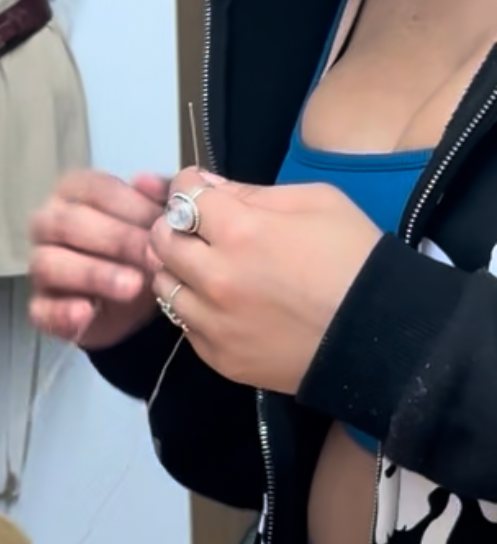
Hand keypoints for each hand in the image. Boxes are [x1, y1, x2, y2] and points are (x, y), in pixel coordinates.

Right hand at [29, 168, 171, 349]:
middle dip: (117, 240)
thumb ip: (160, 198)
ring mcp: (40, 264)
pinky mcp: (40, 306)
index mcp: (74, 192)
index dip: (131, 205)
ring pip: (50, 263)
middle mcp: (48, 223)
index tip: (165, 223)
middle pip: (70, 222)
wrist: (136, 303)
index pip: (95, 189)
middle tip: (155, 257)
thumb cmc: (141, 248)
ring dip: (93, 273)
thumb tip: (145, 180)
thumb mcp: (158, 222)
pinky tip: (86, 312)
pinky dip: (62, 312)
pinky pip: (40, 308)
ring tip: (133, 286)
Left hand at [148, 169, 381, 394]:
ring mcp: (214, 323)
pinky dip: (194, 309)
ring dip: (177, 270)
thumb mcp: (316, 202)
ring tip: (204, 266)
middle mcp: (216, 278)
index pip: (184, 197)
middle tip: (193, 227)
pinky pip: (184, 325)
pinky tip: (221, 303)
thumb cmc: (355, 258)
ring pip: (164, 286)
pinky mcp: (219, 358)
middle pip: (161, 242)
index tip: (195, 187)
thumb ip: (253, 192)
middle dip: (173, 226)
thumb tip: (207, 186)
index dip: (186, 185)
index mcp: (240, 232)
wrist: (382, 335)